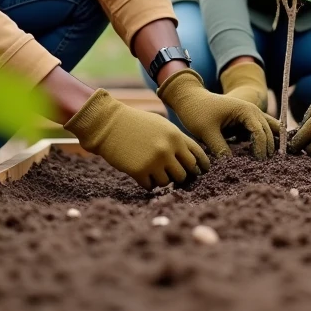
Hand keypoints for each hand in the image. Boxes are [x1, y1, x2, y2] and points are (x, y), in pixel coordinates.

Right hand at [64, 88, 209, 189]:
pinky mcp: (139, 171)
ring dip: (162, 179)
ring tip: (154, 171)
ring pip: (168, 182)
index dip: (201, 167)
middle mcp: (168, 149)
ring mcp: (154, 161)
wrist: (109, 124)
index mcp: (176, 136)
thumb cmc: (137, 124)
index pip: (198, 157)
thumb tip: (193, 161)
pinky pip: (151, 186)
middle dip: (179, 176)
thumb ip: (178, 141)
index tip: (199, 172)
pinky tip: (142, 174)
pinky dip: (148, 183)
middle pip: (184, 174)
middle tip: (171, 174)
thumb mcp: (162, 126)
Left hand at [158, 69, 279, 158]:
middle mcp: (252, 110)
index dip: (260, 148)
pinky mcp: (246, 120)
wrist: (190, 99)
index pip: (260, 132)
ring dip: (271, 143)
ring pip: (269, 129)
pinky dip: (266, 139)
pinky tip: (268, 152)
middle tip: (264, 167)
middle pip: (267, 131)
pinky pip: (261, 130)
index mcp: (245, 110)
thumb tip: (230, 166)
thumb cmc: (197, 112)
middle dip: (268, 148)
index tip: (257, 163)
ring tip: (271, 161)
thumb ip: (219, 148)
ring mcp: (251, 114)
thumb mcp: (206, 131)